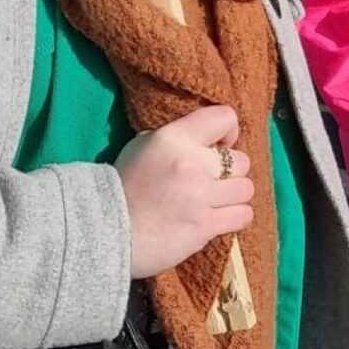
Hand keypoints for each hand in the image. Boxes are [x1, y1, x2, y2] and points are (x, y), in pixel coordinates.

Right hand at [115, 102, 254, 278]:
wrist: (104, 231)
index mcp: (175, 138)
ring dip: (234, 196)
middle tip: (213, 182)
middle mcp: (192, 163)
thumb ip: (175, 139)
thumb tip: (205, 139)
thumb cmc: (123, 187)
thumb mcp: (142, 147)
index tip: (219, 146)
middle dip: (230, 172)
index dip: (228, 131)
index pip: (225, 117)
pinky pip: (242, 215)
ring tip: (217, 202)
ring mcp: (200, 196)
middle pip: (241, 160)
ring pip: (245, 189)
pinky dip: (236, 216)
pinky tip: (222, 218)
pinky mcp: (204, 226)